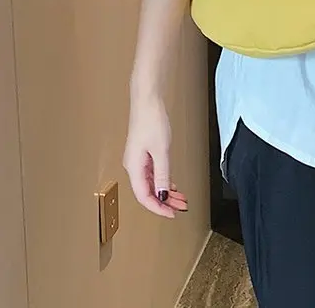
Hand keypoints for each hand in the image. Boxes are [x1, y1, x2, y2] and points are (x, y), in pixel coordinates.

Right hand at [123, 92, 187, 217]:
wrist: (147, 101)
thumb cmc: (151, 120)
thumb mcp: (161, 150)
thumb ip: (163, 173)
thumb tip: (163, 194)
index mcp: (134, 167)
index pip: (144, 196)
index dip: (158, 208)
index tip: (171, 214)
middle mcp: (133, 166)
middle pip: (148, 192)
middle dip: (165, 202)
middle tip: (181, 207)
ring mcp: (138, 159)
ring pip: (151, 183)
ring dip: (165, 192)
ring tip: (180, 198)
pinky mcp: (143, 153)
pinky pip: (152, 174)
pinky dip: (163, 181)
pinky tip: (172, 185)